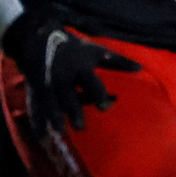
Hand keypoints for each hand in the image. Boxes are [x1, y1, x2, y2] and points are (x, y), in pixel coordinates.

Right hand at [2, 12, 140, 134]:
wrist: (37, 37)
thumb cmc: (73, 47)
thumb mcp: (95, 52)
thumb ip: (117, 62)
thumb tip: (140, 68)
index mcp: (79, 68)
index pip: (90, 82)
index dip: (97, 94)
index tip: (104, 107)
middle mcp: (63, 77)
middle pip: (68, 96)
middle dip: (74, 111)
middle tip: (80, 127)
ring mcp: (47, 84)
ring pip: (50, 103)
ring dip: (54, 118)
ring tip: (60, 132)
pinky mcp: (35, 90)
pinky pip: (35, 108)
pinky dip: (37, 123)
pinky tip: (42, 138)